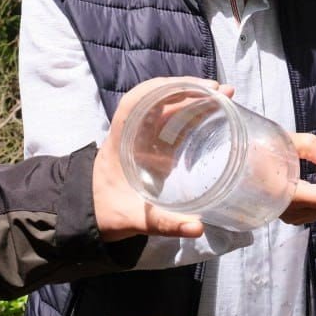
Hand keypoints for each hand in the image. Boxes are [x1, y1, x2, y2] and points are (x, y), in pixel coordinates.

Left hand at [93, 77, 218, 241]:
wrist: (90, 218)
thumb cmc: (105, 213)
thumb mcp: (134, 219)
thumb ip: (164, 224)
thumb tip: (198, 227)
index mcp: (121, 140)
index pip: (139, 99)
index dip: (168, 87)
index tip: (199, 88)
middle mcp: (133, 132)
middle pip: (160, 97)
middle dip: (192, 90)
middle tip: (224, 92)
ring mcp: (143, 137)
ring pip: (168, 107)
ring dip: (195, 99)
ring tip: (225, 98)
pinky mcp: (152, 147)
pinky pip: (172, 122)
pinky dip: (192, 114)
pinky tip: (213, 115)